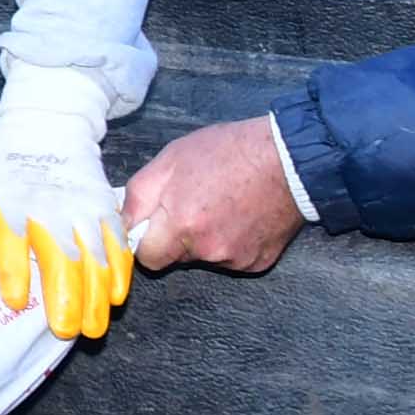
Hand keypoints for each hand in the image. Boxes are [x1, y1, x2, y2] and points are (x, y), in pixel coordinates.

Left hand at [0, 94, 130, 340]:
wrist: (48, 126)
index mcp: (9, 202)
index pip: (10, 237)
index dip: (12, 268)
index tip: (12, 300)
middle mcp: (49, 209)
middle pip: (61, 254)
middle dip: (65, 294)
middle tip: (62, 330)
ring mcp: (81, 210)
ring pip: (94, 256)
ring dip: (95, 294)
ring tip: (91, 328)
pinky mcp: (105, 211)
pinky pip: (117, 243)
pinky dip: (120, 271)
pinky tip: (116, 297)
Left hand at [125, 116, 308, 276]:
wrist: (289, 159)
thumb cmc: (230, 152)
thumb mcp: (170, 160)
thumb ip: (140, 195)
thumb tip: (124, 220)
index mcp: (181, 225)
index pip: (148, 258)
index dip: (147, 241)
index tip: (152, 227)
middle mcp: (207, 249)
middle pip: (176, 258)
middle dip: (176, 238)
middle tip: (191, 206)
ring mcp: (235, 259)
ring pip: (204, 257)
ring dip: (205, 239)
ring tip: (221, 204)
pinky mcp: (258, 263)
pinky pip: (232, 258)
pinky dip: (232, 242)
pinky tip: (241, 215)